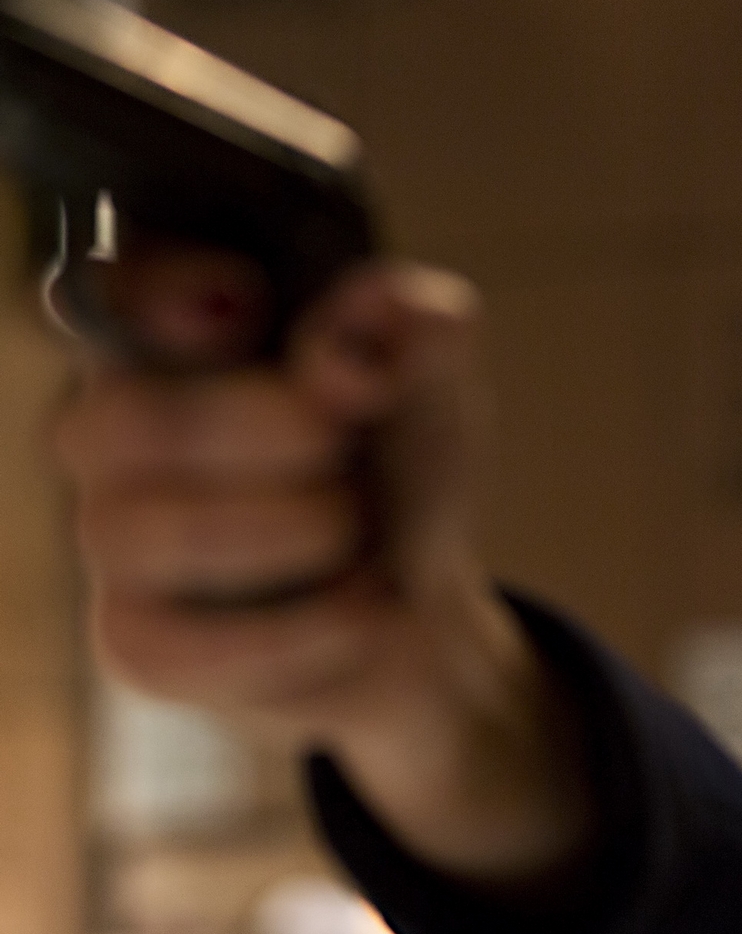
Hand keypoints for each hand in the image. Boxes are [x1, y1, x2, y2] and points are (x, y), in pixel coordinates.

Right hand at [53, 250, 588, 888]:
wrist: (419, 616)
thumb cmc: (400, 479)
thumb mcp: (433, 394)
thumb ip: (413, 328)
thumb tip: (378, 309)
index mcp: (180, 343)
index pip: (118, 290)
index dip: (164, 288)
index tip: (248, 304)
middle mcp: (119, 435)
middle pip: (127, 419)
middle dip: (272, 429)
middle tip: (344, 443)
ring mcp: (116, 542)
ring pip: (151, 532)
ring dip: (297, 531)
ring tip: (361, 537)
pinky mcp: (137, 644)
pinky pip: (191, 642)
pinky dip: (305, 627)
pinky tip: (360, 610)